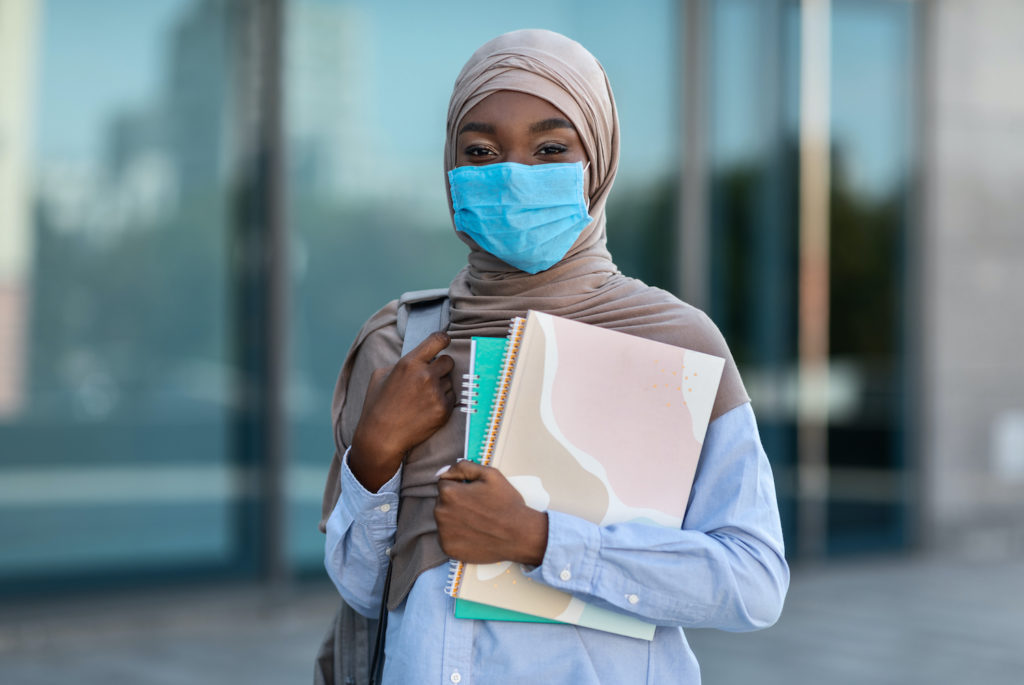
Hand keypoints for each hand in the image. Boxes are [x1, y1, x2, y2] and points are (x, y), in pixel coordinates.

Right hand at [349, 332, 455, 490]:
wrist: (382, 436)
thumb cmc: (378, 405)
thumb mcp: (381, 375)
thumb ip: (401, 362)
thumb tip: (419, 357)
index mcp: (409, 363)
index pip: (437, 340)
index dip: (443, 339)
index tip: (445, 340)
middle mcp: (426, 375)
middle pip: (449, 361)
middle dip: (441, 367)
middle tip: (430, 377)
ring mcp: (436, 393)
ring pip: (450, 381)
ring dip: (441, 386)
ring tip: (423, 398)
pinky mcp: (444, 409)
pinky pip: (452, 397)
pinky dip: (443, 401)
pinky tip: (427, 408)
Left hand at [435, 460, 547, 565]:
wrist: (519, 535)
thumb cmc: (506, 504)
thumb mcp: (490, 474)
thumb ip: (463, 467)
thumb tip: (444, 471)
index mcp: (449, 493)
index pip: (445, 483)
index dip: (461, 487)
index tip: (475, 495)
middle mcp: (441, 512)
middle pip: (443, 502)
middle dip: (457, 502)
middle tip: (478, 509)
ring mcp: (443, 533)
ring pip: (444, 520)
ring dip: (455, 519)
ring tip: (477, 522)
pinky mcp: (448, 548)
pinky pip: (447, 537)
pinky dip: (457, 535)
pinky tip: (474, 534)